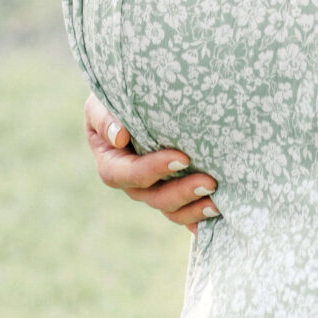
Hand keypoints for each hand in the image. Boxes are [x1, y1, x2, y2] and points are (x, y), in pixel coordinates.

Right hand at [82, 92, 219, 227]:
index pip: (130, 174)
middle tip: (209, 183)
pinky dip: (199, 216)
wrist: (133, 101)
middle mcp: (132, 183)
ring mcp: (152, 190)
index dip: (154, 170)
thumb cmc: (112, 100)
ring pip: (171, 209)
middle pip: (154, 197)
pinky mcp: (171, 190)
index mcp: (112, 165)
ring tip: (218, 202)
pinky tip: (218, 214)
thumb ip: (105, 119)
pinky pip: (184, 211)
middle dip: (182, 193)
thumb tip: (119, 137)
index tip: (183, 158)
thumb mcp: (99, 104)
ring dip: (194, 209)